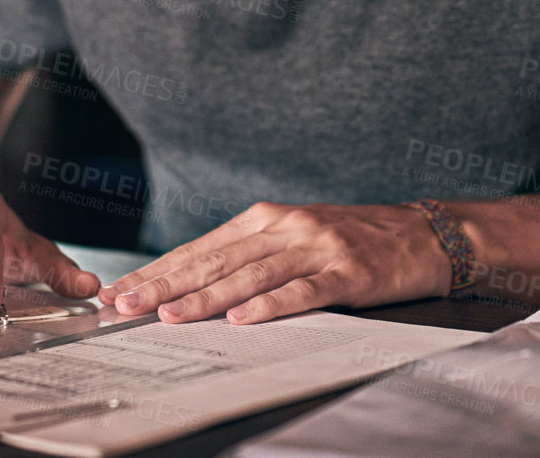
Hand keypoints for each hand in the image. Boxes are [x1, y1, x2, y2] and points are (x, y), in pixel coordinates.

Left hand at [96, 202, 449, 324]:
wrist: (419, 233)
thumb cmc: (349, 240)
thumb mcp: (292, 237)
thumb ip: (248, 255)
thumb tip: (188, 283)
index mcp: (264, 219)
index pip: (199, 248)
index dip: (157, 270)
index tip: (120, 290)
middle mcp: (284, 228)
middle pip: (215, 260)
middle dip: (165, 285)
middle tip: (126, 305)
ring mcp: (316, 248)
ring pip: (250, 276)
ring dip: (206, 297)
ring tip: (171, 315)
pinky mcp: (346, 272)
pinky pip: (303, 292)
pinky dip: (271, 306)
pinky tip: (243, 319)